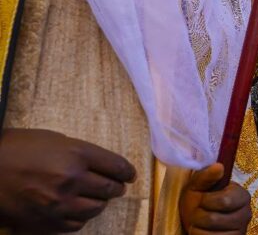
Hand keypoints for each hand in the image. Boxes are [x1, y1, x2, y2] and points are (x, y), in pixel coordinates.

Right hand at [0, 128, 135, 231]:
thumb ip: (82, 153)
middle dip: (116, 187)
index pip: (117, 167)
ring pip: (96, 209)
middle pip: (111, 189)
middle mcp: (71, 179)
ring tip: (94, 197)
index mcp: (77, 154)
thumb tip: (103, 166)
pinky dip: (80, 217)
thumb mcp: (56, 140)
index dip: (127, 172)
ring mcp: (59, 203)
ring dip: (99, 203)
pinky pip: (76, 224)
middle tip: (115, 186)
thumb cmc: (19, 148)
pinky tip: (75, 209)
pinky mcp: (46, 221)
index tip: (129, 175)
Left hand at [179, 163, 251, 233]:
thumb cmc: (198, 201)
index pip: (224, 201)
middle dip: (198, 216)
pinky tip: (203, 233)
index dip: (206, 201)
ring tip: (199, 223)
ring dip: (197, 229)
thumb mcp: (198, 186)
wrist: (196, 221)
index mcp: (242, 195)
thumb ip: (207, 176)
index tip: (202, 198)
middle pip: (213, 219)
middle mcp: (246, 214)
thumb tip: (219, 166)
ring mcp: (241, 231)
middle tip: (197, 212)